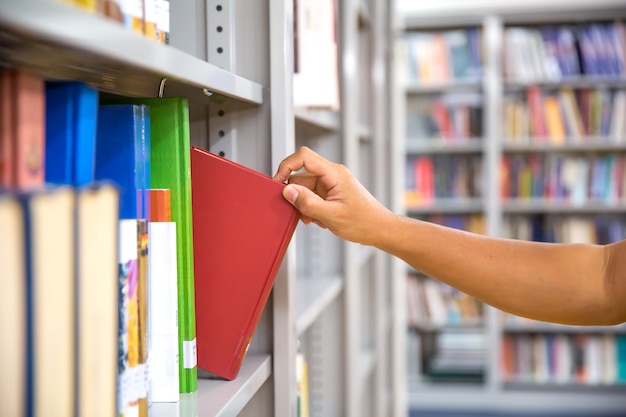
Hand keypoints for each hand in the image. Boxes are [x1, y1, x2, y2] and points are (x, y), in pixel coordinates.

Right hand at [273, 146, 393, 245]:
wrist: (380, 229)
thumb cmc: (364, 222)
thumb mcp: (331, 215)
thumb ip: (307, 203)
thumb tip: (288, 192)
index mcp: (334, 173)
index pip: (303, 157)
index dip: (286, 166)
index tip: (277, 182)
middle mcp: (332, 175)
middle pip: (301, 176)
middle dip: (296, 196)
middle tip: (299, 213)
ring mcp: (331, 184)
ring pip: (305, 189)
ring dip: (305, 205)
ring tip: (315, 220)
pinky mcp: (331, 193)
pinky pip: (312, 197)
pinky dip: (311, 209)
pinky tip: (320, 220)